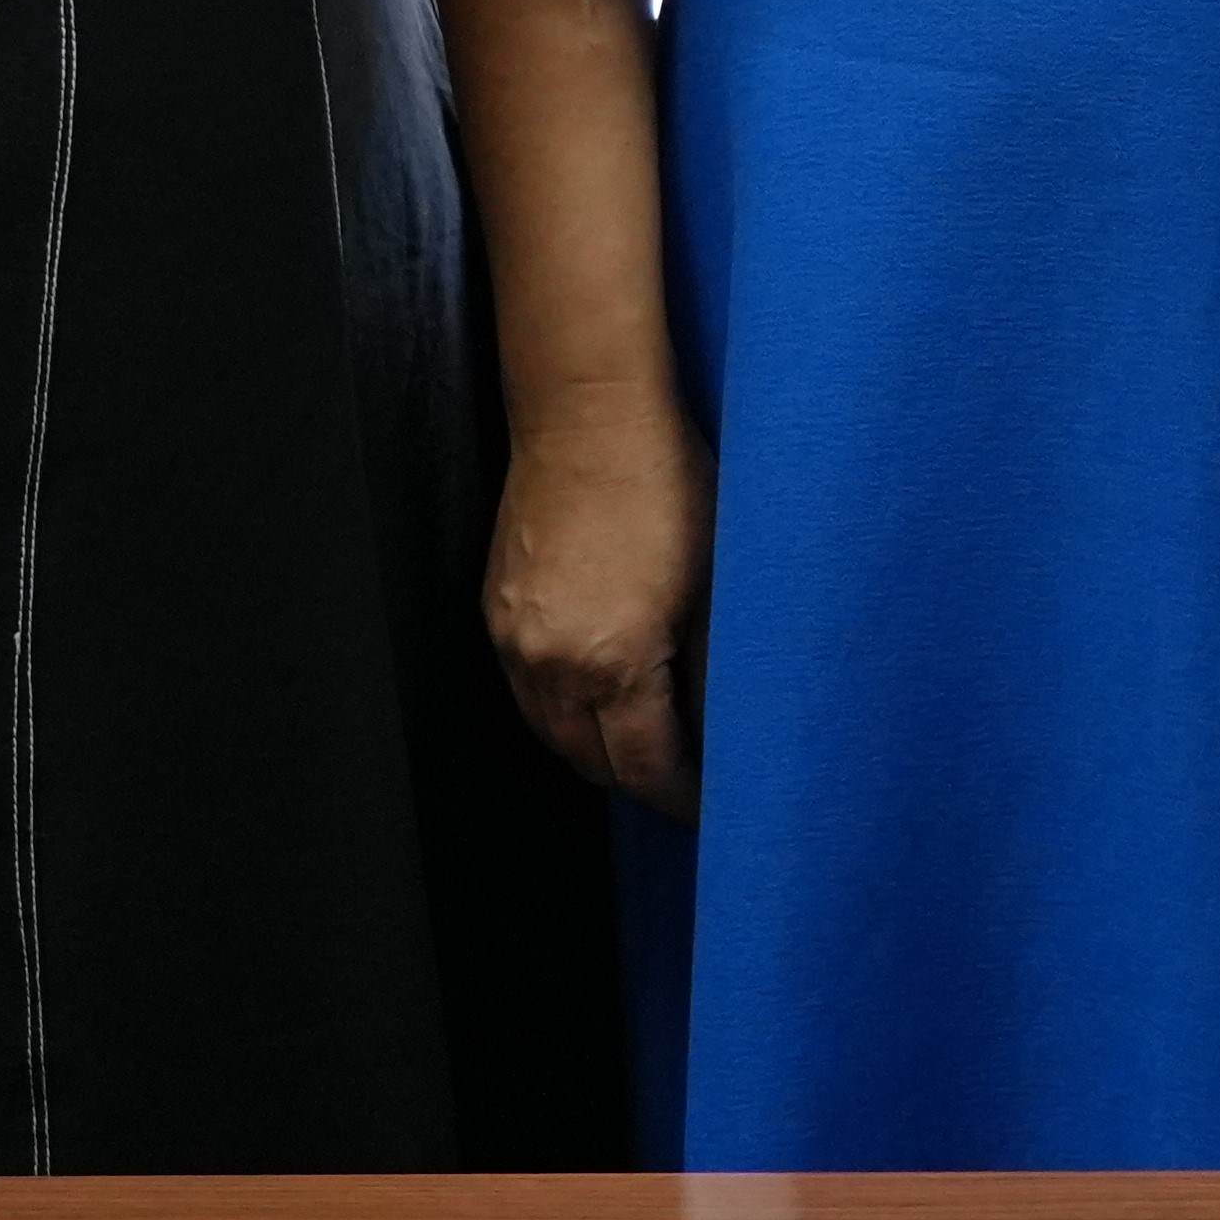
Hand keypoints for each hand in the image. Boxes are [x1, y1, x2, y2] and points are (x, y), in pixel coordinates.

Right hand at [487, 394, 710, 817]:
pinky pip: (525, 691)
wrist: (588, 415)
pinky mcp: (496, 612)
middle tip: (683, 778)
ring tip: (644, 744)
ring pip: (550, 732)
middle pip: (589, 763)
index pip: (643, 767)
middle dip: (636, 779)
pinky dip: (561, 709)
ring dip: (594, 749)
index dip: (679, 796)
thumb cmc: (668, 483)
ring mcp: (513, 639)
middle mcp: (551, 663)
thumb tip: (724, 725)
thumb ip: (710, 666)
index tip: (709, 805)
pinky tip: (598, 696)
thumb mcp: (715, 581)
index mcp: (612, 661)